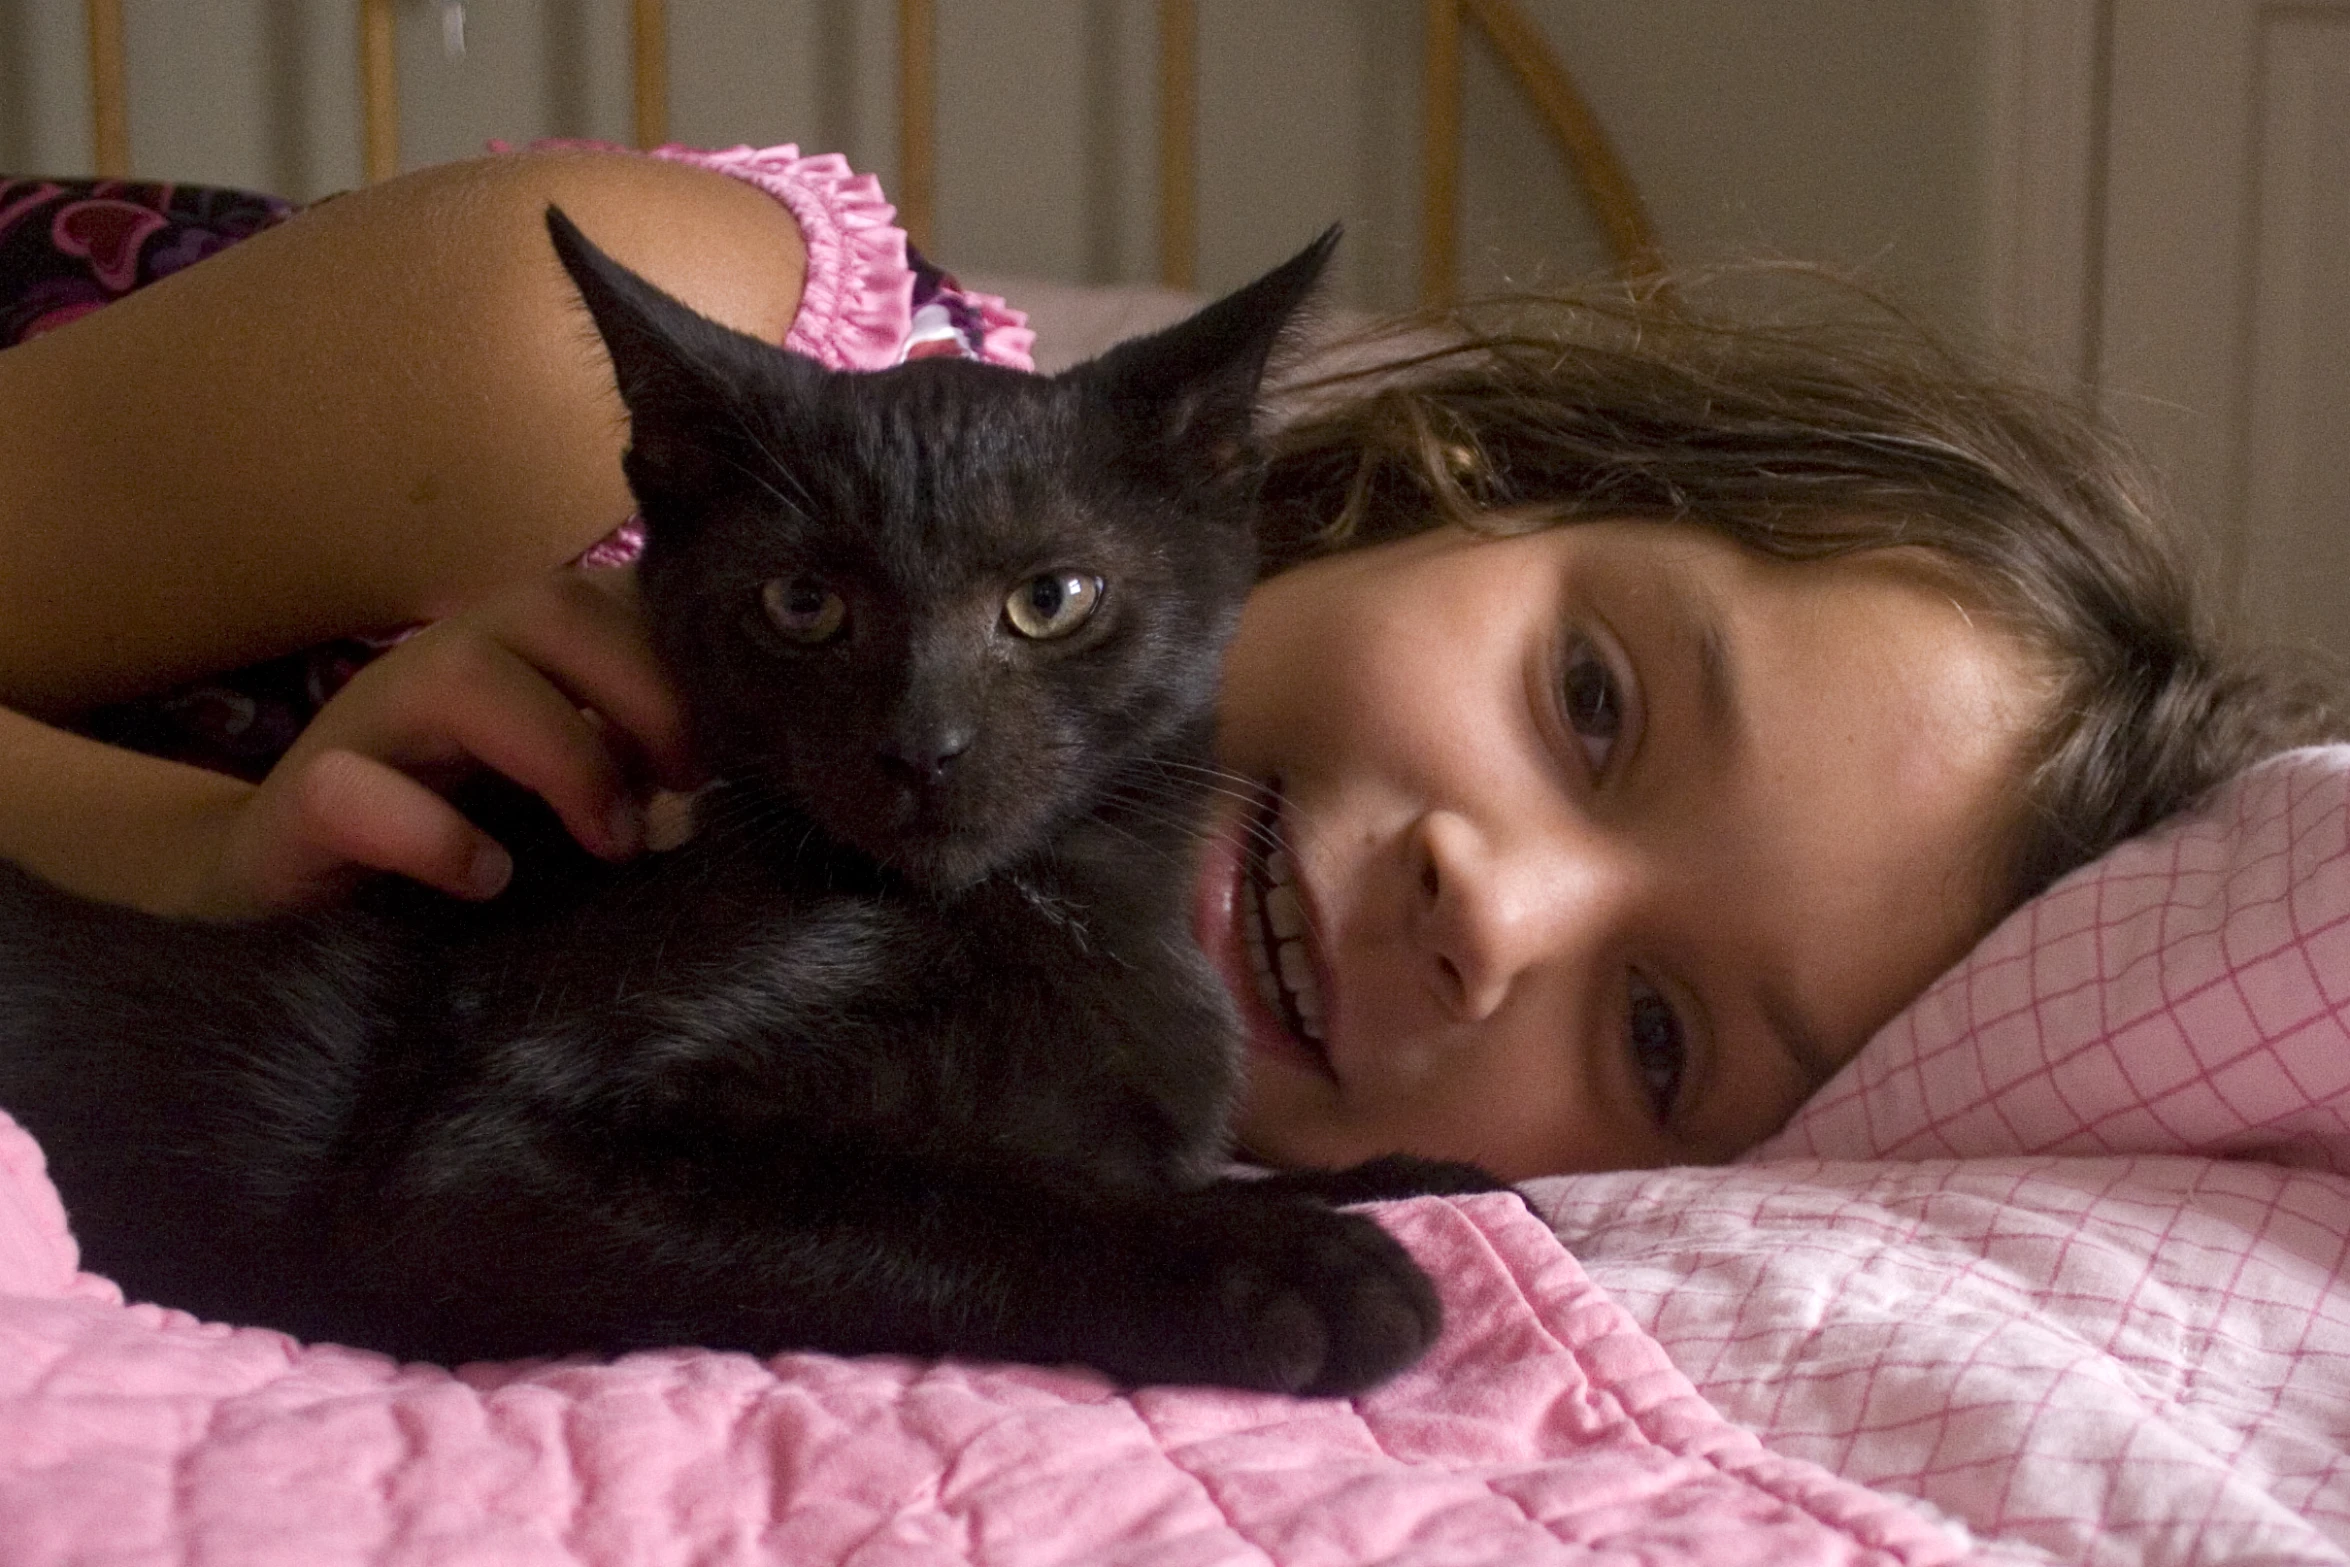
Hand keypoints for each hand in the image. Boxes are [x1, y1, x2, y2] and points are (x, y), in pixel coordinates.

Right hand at [201, 565, 697, 915]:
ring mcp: (365, 727)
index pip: (613, 595)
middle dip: (642, 690)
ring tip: (614, 841)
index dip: (687, 655)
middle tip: (689, 786)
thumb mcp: (567, 796)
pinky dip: (433, 837)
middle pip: (547, 604)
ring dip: (561, 754)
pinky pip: (349, 790)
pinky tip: (488, 879)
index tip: (741, 745)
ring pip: (456, 672)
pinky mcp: (301, 809)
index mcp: (516, 654)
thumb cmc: (458, 839)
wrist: (288, 899)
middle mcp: (442, 665)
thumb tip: (745, 769)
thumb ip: (638, 764)